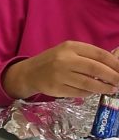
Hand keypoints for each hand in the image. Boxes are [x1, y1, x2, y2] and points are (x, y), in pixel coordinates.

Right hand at [2, 42, 118, 98]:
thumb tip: (112, 66)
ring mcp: (59, 75)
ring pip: (88, 83)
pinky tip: (94, 91)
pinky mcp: (56, 89)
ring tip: (111, 89)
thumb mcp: (68, 52)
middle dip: (111, 76)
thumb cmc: (53, 61)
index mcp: (70, 47)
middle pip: (94, 69)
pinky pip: (78, 92)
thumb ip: (87, 56)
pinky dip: (89, 93)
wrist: (30, 73)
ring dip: (102, 87)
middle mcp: (65, 60)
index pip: (98, 54)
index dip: (113, 63)